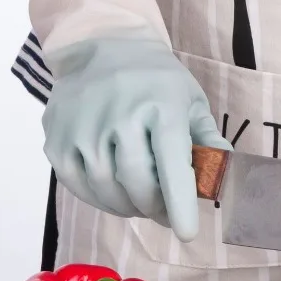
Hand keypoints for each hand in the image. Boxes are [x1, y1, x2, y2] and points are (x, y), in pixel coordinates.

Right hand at [42, 37, 229, 241]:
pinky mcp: (57, 139)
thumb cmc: (157, 82)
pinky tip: (115, 191)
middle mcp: (119, 116)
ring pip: (107, 191)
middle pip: (137, 184)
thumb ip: (208, 142)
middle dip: (156, 208)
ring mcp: (82, 128)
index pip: (171, 164)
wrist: (102, 47)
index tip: (187, 233)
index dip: (179, 203)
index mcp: (161, 106)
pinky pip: (80, 186)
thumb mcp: (191, 103)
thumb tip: (223, 178)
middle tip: (166, 212)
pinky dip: (101, 198)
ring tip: (142, 200)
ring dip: (129, 207)